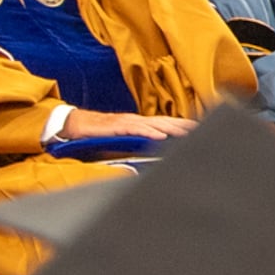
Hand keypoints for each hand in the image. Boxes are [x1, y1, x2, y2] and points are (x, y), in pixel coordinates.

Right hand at [74, 112, 194, 146]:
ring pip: (153, 125)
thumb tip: (149, 153)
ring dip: (170, 129)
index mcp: (138, 124)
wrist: (74, 125)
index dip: (182, 125)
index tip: (199, 129)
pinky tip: (160, 137)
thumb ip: (135, 144)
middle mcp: (135, 120)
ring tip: (186, 133)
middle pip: (164, 122)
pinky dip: (148, 133)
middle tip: (201, 130)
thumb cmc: (97, 134)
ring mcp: (126, 122)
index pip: (164, 123)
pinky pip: (135, 130)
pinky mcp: (116, 127)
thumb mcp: (120, 140)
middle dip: (183, 126)